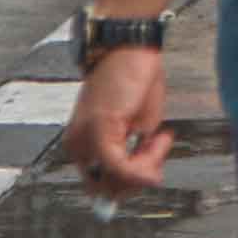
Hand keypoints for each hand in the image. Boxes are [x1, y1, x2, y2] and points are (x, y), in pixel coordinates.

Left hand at [66, 44, 170, 200]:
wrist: (130, 46)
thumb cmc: (136, 81)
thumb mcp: (139, 126)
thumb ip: (134, 156)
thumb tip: (142, 183)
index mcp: (84, 147)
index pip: (104, 186)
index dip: (134, 180)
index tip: (155, 155)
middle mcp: (77, 148)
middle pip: (109, 190)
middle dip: (141, 177)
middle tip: (160, 146)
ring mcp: (84, 142)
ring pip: (115, 182)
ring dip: (145, 167)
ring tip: (159, 136)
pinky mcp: (98, 132)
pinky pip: (119, 167)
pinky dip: (143, 164)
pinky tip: (159, 139)